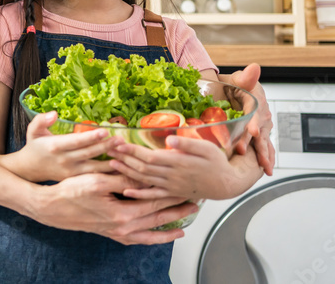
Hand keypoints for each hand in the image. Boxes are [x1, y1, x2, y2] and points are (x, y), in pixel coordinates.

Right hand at [10, 112, 118, 181]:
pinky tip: (122, 168)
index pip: (77, 141)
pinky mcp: (77, 180)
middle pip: (89, 153)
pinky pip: (95, 177)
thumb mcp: (33, 130)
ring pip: (95, 168)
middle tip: (122, 140)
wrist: (30, 169)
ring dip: (112, 161)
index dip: (91, 137)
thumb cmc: (34, 146)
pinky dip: (108, 173)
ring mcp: (72, 172)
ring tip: (126, 153)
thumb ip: (41, 120)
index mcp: (55, 146)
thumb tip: (54, 113)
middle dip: (107, 146)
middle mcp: (65, 160)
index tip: (106, 131)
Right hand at [32, 172, 196, 244]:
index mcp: (122, 214)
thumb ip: (123, 180)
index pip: (154, 202)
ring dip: (167, 230)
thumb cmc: (70, 192)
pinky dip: (149, 239)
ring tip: (182, 228)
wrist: (52, 208)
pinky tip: (154, 236)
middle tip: (194, 206)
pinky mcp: (110, 234)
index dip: (171, 195)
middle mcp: (123, 228)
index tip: (185, 189)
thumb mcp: (97, 181)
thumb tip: (144, 176)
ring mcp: (117, 233)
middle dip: (177, 212)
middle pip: (156, 219)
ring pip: (149, 235)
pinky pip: (136, 240)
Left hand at [108, 136, 263, 200]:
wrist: (227, 184)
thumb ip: (187, 144)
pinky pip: (152, 196)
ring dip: (126, 172)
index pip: (149, 157)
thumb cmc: (217, 162)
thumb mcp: (207, 148)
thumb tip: (169, 139)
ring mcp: (171, 186)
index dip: (132, 150)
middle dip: (123, 158)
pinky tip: (126, 191)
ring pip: (144, 180)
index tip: (118, 143)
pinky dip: (139, 194)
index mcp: (178, 163)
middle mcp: (172, 176)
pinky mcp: (172, 193)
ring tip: (111, 163)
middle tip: (107, 149)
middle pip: (142, 168)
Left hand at [222, 64, 274, 174]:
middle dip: (253, 141)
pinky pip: (264, 145)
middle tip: (244, 150)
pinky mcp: (257, 132)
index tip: (253, 132)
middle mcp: (261, 111)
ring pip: (263, 139)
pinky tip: (266, 168)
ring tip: (263, 166)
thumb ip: (244, 76)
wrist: (223, 92)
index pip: (256, 110)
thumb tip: (255, 68)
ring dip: (262, 152)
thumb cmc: (227, 85)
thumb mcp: (233, 78)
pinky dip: (266, 156)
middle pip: (259, 127)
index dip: (254, 121)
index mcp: (256, 96)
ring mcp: (260, 123)